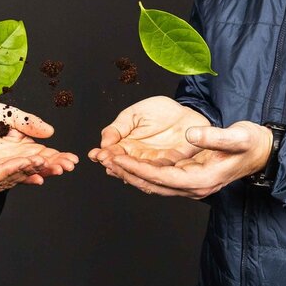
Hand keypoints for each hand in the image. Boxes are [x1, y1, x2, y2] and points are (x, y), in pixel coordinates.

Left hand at [0, 102, 77, 178]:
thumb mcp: (1, 114)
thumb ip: (24, 121)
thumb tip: (50, 132)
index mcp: (11, 152)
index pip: (37, 158)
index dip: (53, 159)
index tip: (69, 160)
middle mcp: (1, 166)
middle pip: (29, 169)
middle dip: (48, 167)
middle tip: (65, 166)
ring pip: (12, 176)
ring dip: (31, 171)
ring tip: (48, 167)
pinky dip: (5, 177)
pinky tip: (26, 176)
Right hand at [0, 126, 43, 206]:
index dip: (8, 171)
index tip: (26, 161)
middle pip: (2, 183)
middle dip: (26, 172)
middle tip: (47, 161)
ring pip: (8, 180)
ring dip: (29, 172)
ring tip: (50, 163)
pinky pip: (6, 176)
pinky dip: (24, 171)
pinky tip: (40, 166)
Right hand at [87, 96, 210, 165]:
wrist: (188, 112)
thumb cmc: (161, 112)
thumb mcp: (135, 114)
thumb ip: (119, 127)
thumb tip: (104, 141)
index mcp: (127, 145)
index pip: (112, 153)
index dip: (104, 154)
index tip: (97, 154)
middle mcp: (138, 158)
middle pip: (122, 165)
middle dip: (112, 163)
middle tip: (105, 160)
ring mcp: (153, 164)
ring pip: (137, 172)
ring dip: (126, 170)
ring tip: (116, 165)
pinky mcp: (170, 166)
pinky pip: (158, 172)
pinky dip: (148, 173)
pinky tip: (137, 171)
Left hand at [99, 121, 273, 199]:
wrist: (262, 152)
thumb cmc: (250, 143)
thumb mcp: (237, 136)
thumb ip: (214, 136)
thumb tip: (191, 134)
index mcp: (202, 179)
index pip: (162, 178)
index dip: (138, 169)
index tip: (119, 159)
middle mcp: (194, 188)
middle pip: (153, 185)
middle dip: (127, 174)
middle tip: (104, 161)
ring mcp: (191, 186)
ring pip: (154, 184)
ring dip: (132, 175)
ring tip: (110, 163)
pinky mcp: (189, 179)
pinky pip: (160, 180)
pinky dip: (142, 172)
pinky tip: (128, 164)